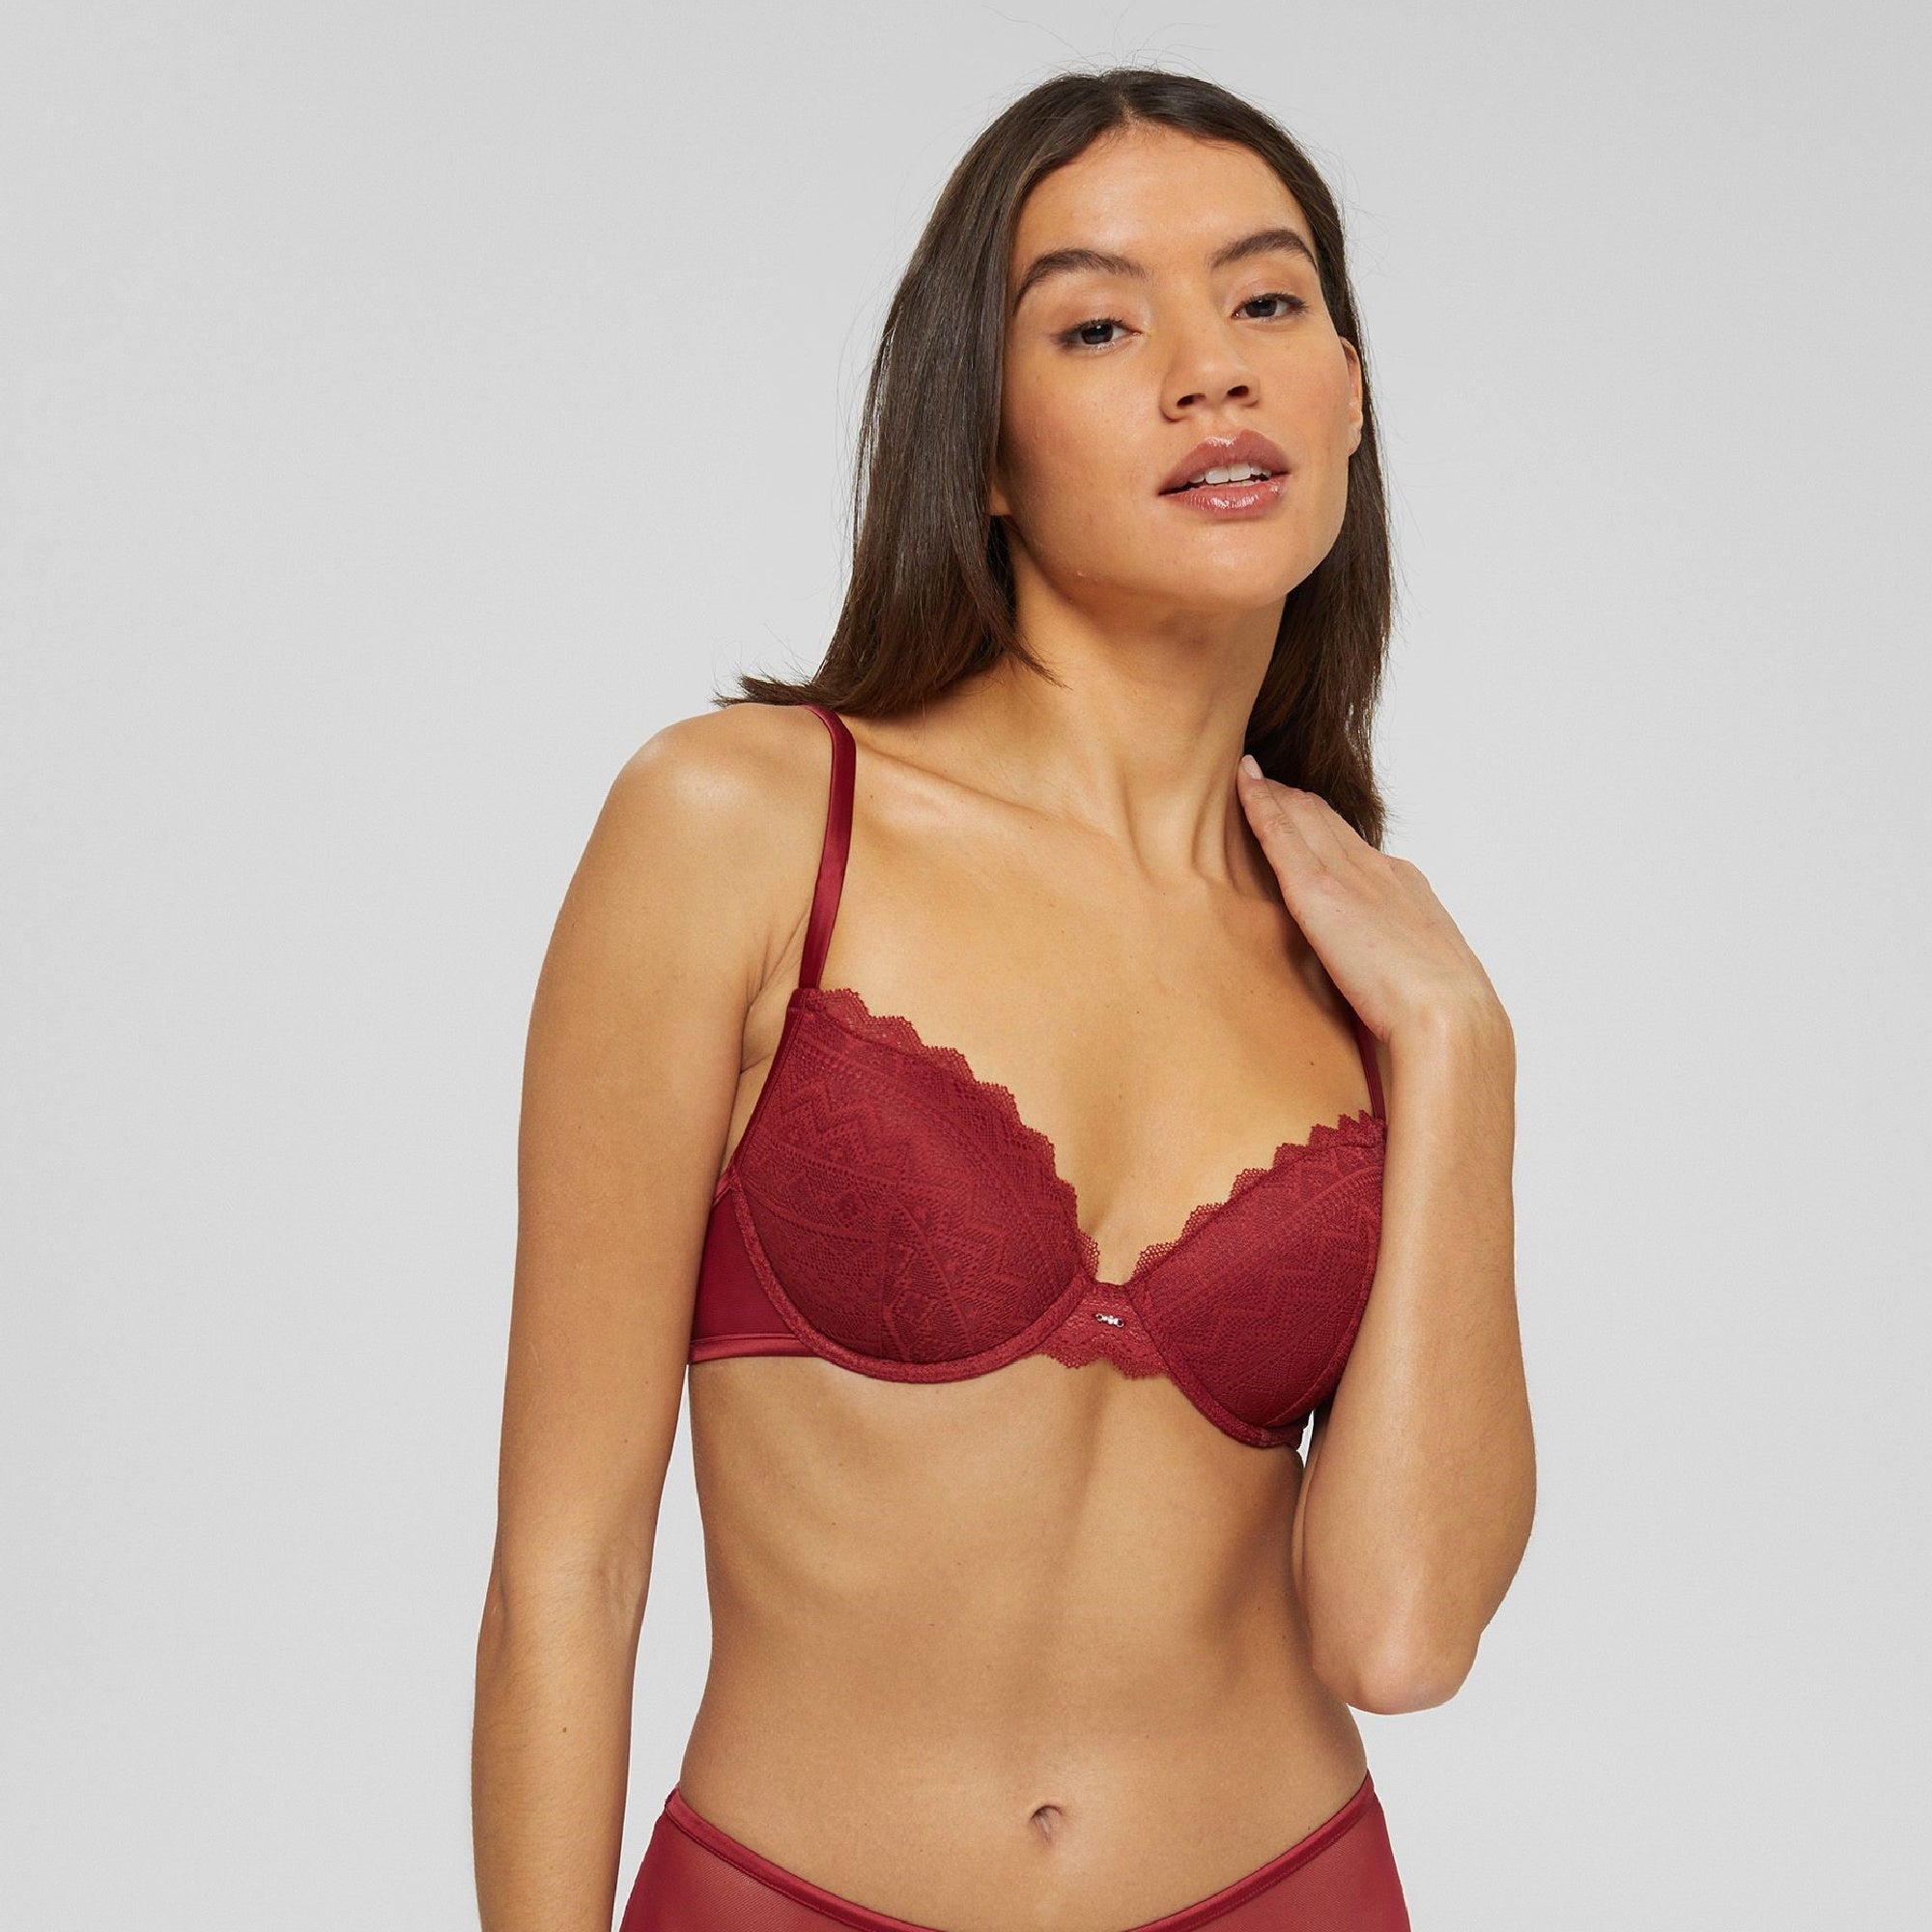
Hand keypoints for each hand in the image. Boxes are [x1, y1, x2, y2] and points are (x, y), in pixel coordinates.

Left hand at [1235, 755, 1506, 1048]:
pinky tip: (1242, 782)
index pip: (1356, 847)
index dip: (1325, 828)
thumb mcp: (1419, 978)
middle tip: (1263, 781)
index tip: (1303, 816)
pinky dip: (1258, 803)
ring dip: (1274, 794)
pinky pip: (1280, 834)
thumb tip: (1381, 982)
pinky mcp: (1317, 890)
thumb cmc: (1440, 1016)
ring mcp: (1349, 876)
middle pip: (1326, 822)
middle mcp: (1378, 871)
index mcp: (1405, 891)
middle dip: (1294, 801)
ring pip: (1302, 818)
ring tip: (1247, 774)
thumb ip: (1394, 965)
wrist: (1450, 1017)